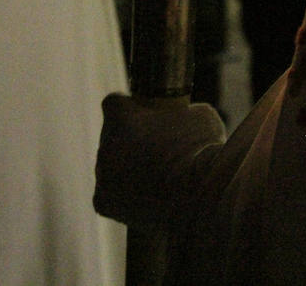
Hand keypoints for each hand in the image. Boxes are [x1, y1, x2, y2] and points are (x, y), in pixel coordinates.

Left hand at [94, 94, 225, 229]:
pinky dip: (124, 197)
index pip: (114, 103)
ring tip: (157, 178)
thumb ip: (183, 112)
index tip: (145, 116)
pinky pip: (109, 195)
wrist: (200, 197)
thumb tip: (187, 115)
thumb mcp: (200, 116)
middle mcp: (104, 144)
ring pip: (110, 167)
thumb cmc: (203, 151)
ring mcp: (102, 175)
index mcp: (120, 116)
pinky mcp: (104, 202)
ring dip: (127, 169)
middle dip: (130, 142)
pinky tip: (145, 198)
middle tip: (157, 151)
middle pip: (112, 137)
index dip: (131, 109)